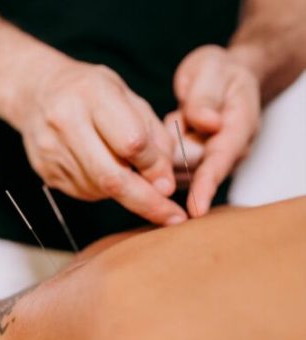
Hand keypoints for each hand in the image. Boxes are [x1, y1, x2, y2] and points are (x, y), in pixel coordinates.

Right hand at [11, 60, 187, 225]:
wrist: (37, 91)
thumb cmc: (91, 92)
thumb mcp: (128, 96)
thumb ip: (153, 135)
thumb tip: (164, 184)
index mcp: (92, 94)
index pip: (132, 142)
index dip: (155, 166)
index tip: (169, 182)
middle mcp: (66, 121)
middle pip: (112, 176)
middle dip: (147, 201)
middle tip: (171, 216)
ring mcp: (51, 149)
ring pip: (100, 188)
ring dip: (125, 192)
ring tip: (128, 172)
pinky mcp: (45, 170)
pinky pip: (85, 191)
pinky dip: (103, 189)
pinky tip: (102, 168)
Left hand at [171, 45, 260, 216]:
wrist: (219, 76)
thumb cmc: (216, 72)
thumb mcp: (211, 71)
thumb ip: (205, 97)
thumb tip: (207, 122)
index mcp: (239, 126)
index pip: (221, 161)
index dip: (207, 184)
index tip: (196, 208)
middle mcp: (228, 149)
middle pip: (195, 171)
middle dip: (173, 160)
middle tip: (171, 122)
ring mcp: (211, 158)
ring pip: (177, 170)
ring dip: (165, 154)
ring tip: (174, 119)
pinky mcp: (193, 162)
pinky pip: (168, 165)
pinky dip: (160, 153)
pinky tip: (164, 132)